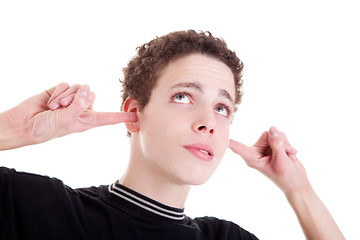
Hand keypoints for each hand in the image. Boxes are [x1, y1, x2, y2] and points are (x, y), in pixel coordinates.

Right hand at [1, 83, 136, 148]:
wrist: (24, 124)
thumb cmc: (46, 129)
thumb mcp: (67, 121)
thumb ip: (79, 104)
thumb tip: (87, 89)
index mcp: (88, 121)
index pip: (109, 118)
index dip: (122, 116)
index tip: (137, 116)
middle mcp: (82, 109)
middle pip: (92, 95)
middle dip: (77, 99)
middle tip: (63, 108)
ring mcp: (72, 100)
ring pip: (79, 88)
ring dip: (65, 97)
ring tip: (54, 107)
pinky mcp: (61, 91)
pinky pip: (67, 84)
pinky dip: (57, 92)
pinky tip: (49, 102)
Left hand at [229, 127, 309, 194]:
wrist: (297, 182)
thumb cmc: (287, 177)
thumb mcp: (282, 161)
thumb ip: (277, 145)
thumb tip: (272, 129)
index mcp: (252, 158)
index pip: (238, 148)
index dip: (231, 142)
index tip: (223, 137)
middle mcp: (256, 151)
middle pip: (266, 135)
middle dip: (280, 142)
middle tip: (287, 154)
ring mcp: (264, 148)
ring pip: (274, 134)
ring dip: (285, 143)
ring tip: (289, 156)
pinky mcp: (272, 145)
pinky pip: (279, 135)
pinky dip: (287, 144)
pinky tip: (290, 154)